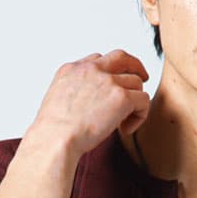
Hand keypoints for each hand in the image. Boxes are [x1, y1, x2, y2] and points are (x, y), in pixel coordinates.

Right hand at [30, 48, 150, 159]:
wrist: (56, 139)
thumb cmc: (53, 131)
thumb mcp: (56, 101)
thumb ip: (73, 93)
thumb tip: (87, 105)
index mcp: (71, 69)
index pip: (98, 60)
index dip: (109, 72)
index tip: (112, 85)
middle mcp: (90, 70)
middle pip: (122, 58)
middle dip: (135, 66)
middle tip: (143, 79)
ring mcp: (107, 81)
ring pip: (136, 82)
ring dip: (135, 102)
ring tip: (124, 123)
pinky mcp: (121, 97)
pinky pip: (143, 100)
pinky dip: (140, 115)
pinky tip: (126, 130)